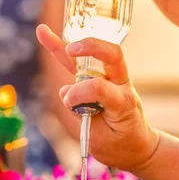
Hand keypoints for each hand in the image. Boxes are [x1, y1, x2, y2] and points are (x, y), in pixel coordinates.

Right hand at [36, 24, 159, 171]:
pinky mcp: (98, 80)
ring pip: (92, 56)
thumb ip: (84, 117)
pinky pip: (80, 64)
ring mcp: (110, 80)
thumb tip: (66, 93)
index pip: (100, 87)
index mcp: (124, 102)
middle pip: (111, 56)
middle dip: (91, 49)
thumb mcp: (101, 141)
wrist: (136, 147)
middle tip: (71, 51)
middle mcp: (120, 85)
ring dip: (67, 45)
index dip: (80, 93)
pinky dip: (62, 51)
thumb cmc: (120, 145)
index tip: (70, 104)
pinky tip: (44, 34)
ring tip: (42, 32)